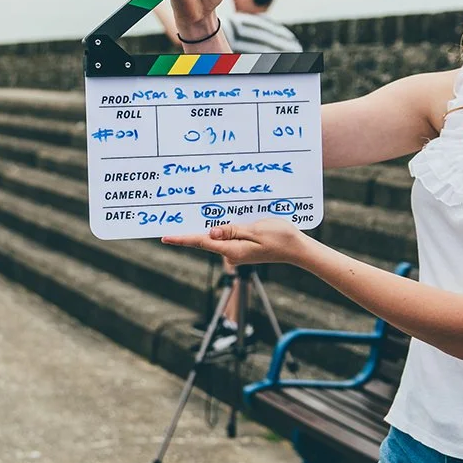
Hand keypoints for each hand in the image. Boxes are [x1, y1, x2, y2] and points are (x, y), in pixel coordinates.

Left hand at [161, 217, 310, 266]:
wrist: (297, 249)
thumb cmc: (280, 237)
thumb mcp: (256, 230)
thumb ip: (232, 230)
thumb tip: (211, 233)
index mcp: (232, 249)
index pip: (202, 242)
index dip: (182, 238)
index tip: (165, 237)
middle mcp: (231, 253)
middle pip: (206, 240)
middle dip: (192, 228)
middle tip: (176, 215)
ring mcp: (236, 252)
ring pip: (217, 237)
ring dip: (209, 225)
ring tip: (200, 209)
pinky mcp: (241, 248)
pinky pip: (227, 236)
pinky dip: (222, 228)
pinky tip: (220, 217)